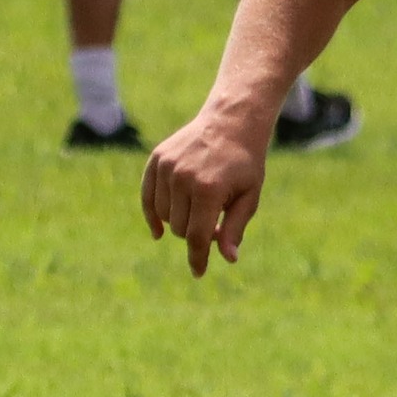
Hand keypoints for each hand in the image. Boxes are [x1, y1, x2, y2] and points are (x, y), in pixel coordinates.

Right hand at [141, 108, 267, 277]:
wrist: (231, 123)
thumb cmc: (245, 164)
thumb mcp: (249, 197)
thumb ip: (235, 228)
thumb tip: (228, 258)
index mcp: (208, 190)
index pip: (196, 236)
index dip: (197, 258)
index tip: (198, 273)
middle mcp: (183, 178)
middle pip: (179, 228)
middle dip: (195, 233)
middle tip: (216, 225)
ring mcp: (167, 167)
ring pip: (162, 215)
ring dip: (178, 222)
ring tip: (201, 210)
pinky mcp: (156, 160)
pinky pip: (148, 197)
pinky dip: (152, 214)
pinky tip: (159, 231)